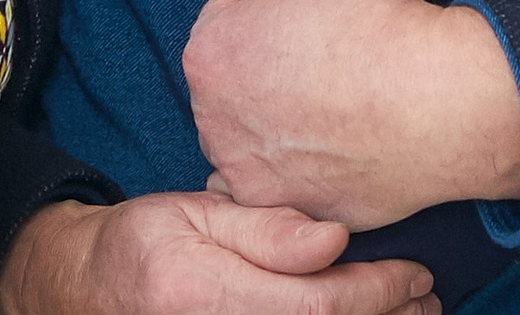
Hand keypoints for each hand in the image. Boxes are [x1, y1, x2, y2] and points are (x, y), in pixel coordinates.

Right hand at [0, 194, 435, 314]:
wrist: (91, 296)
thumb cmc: (143, 245)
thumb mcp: (193, 214)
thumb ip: (264, 230)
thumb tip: (335, 239)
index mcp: (208, 294)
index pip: (319, 304)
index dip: (378, 291)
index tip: (415, 271)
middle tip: (429, 298)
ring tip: (413, 313)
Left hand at [184, 0, 519, 229]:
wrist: (439, 103)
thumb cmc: (375, 29)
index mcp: (208, 53)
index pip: (229, 15)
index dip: (275, 7)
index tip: (316, 20)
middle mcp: (212, 119)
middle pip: (235, 77)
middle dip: (267, 64)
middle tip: (327, 61)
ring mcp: (246, 171)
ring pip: (253, 131)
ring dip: (279, 117)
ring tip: (335, 104)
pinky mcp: (283, 208)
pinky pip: (279, 180)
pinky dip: (301, 165)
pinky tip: (339, 144)